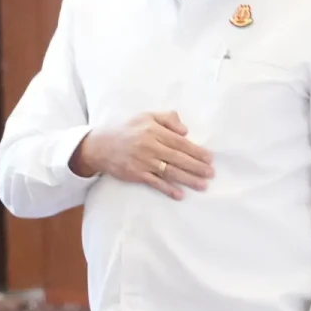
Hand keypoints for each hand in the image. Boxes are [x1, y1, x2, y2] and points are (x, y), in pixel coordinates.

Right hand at [69, 111, 213, 199]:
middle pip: (178, 158)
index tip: (209, 158)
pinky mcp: (136, 174)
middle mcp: (149, 146)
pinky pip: (155, 183)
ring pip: (169, 171)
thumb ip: (167, 118)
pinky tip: (180, 194)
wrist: (99, 145)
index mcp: (153, 130)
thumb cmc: (125, 129)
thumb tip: (185, 130)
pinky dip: (168, 189)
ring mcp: (142, 161)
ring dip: (188, 179)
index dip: (196, 151)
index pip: (180, 142)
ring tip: (203, 185)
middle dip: (196, 166)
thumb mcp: (145, 116)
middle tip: (211, 173)